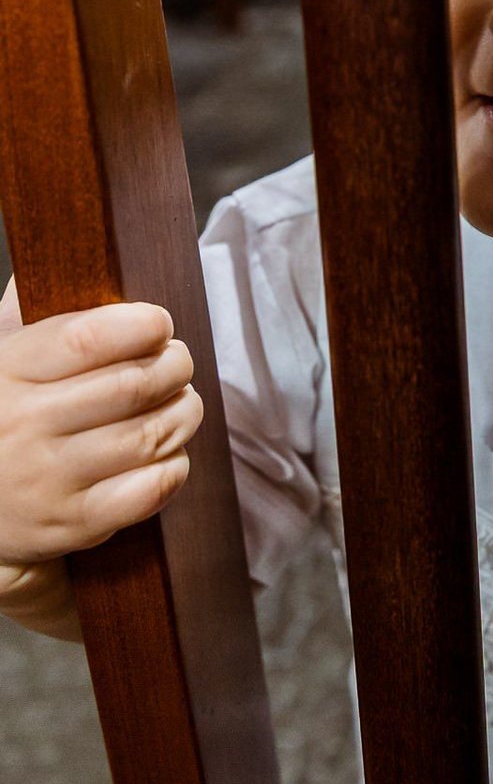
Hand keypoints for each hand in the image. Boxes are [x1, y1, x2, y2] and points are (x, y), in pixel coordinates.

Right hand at [0, 277, 202, 594]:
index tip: (159, 324)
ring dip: (183, 413)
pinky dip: (174, 467)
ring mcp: (50, 480)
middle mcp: (25, 425)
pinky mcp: (74, 523)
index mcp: (7, 373)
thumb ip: (25, 316)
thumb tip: (54, 260)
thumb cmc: (1, 422)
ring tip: (184, 402)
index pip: (86, 339)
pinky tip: (169, 453)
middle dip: (173, 367)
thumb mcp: (0, 362)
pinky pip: (148, 490)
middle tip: (179, 363)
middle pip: (130, 387)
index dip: (139, 325)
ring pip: (148, 436)